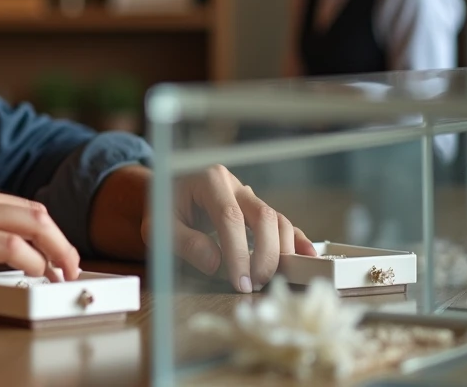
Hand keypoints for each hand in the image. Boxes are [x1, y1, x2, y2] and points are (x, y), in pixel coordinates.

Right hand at [0, 175, 80, 295]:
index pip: (14, 204)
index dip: (42, 229)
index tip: (52, 250)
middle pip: (32, 209)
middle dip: (60, 238)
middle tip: (69, 262)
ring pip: (31, 222)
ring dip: (56, 250)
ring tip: (62, 272)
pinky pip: (12, 246)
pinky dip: (33, 261)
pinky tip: (36, 274)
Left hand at [141, 165, 316, 291]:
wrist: (165, 195)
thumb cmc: (162, 209)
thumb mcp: (159, 225)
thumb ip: (184, 241)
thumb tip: (216, 263)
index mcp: (209, 180)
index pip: (230, 217)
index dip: (238, 253)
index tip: (239, 283)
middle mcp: (234, 184)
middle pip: (263, 217)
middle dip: (264, 255)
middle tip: (253, 285)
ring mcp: (248, 196)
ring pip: (277, 220)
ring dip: (280, 252)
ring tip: (268, 280)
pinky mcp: (256, 210)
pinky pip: (282, 223)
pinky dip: (295, 241)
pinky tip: (307, 258)